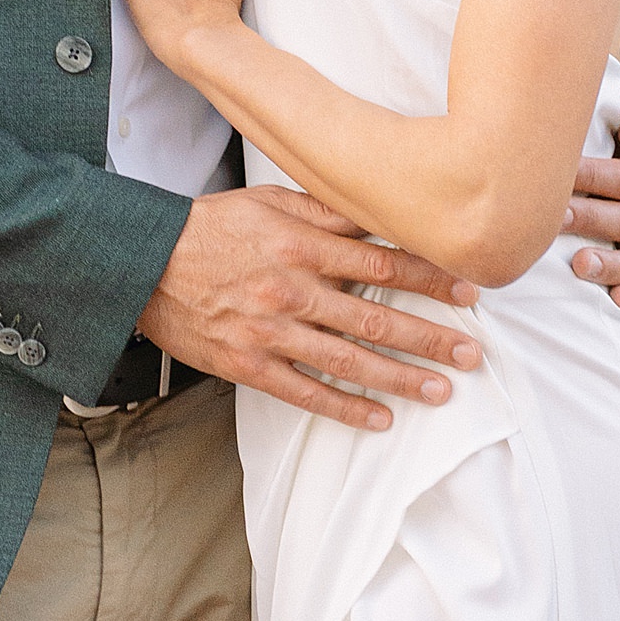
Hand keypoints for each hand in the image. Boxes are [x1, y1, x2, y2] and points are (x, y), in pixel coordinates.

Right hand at [139, 184, 483, 431]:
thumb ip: (322, 209)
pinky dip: (347, 409)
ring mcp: (272, 331)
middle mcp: (292, 289)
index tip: (469, 291)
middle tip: (472, 353)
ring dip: (402, 378)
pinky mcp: (250, 364)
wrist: (147, 262)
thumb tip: (376, 208)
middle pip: (376, 317)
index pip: (381, 261)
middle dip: (430, 337)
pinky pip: (307, 393)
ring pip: (350, 361)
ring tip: (442, 390)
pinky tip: (381, 419)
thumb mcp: (267, 201)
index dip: (430, 277)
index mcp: (299, 243)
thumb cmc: (212, 226)